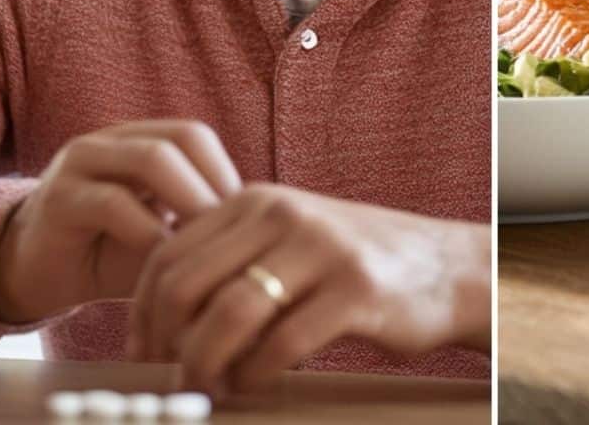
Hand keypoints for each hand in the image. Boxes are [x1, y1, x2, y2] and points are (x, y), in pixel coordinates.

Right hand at [0, 120, 241, 323]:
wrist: (37, 275)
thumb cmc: (112, 253)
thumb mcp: (165, 234)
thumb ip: (201, 224)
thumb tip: (261, 234)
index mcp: (140, 139)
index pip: (196, 136)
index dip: (225, 172)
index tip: (248, 220)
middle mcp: (111, 140)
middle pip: (181, 139)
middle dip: (214, 184)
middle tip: (236, 232)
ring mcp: (81, 163)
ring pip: (150, 160)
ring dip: (189, 200)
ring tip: (207, 241)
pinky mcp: (59, 198)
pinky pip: (113, 202)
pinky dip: (148, 229)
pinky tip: (165, 257)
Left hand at [127, 184, 490, 394]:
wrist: (447, 267)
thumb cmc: (359, 263)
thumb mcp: (291, 240)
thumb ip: (235, 258)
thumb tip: (162, 317)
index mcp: (258, 201)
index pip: (168, 252)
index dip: (141, 311)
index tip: (143, 350)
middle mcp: (285, 216)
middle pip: (186, 284)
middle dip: (167, 342)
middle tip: (172, 377)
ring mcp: (321, 250)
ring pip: (227, 315)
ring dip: (206, 365)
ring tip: (210, 387)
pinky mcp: (355, 290)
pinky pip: (280, 343)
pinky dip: (255, 374)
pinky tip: (256, 383)